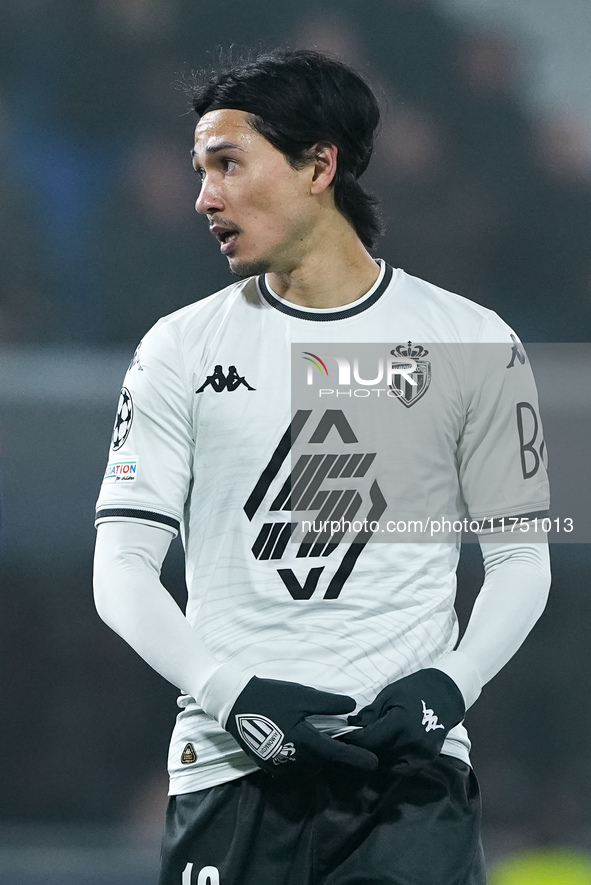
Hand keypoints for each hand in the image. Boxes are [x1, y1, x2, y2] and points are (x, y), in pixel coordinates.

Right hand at [225, 676, 377, 776]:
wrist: (235, 702)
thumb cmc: (270, 696)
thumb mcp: (301, 695)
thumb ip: (328, 703)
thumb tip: (352, 706)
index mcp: (302, 739)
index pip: (335, 753)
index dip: (356, 758)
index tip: (373, 763)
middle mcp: (292, 758)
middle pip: (322, 761)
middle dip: (332, 752)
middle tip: (334, 736)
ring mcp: (278, 765)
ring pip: (308, 767)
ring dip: (316, 756)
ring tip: (313, 737)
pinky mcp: (268, 767)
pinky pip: (293, 769)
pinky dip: (300, 760)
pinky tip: (297, 743)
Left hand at [339, 669, 464, 773]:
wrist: (446, 694)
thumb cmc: (414, 690)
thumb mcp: (389, 695)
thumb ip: (370, 714)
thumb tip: (350, 726)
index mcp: (400, 723)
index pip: (368, 741)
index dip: (352, 740)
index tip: (342, 737)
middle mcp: (411, 742)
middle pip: (376, 754)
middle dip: (361, 748)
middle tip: (351, 741)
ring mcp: (421, 753)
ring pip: (388, 763)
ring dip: (375, 755)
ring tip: (367, 745)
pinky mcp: (427, 759)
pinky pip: (402, 769)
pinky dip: (391, 763)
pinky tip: (384, 753)